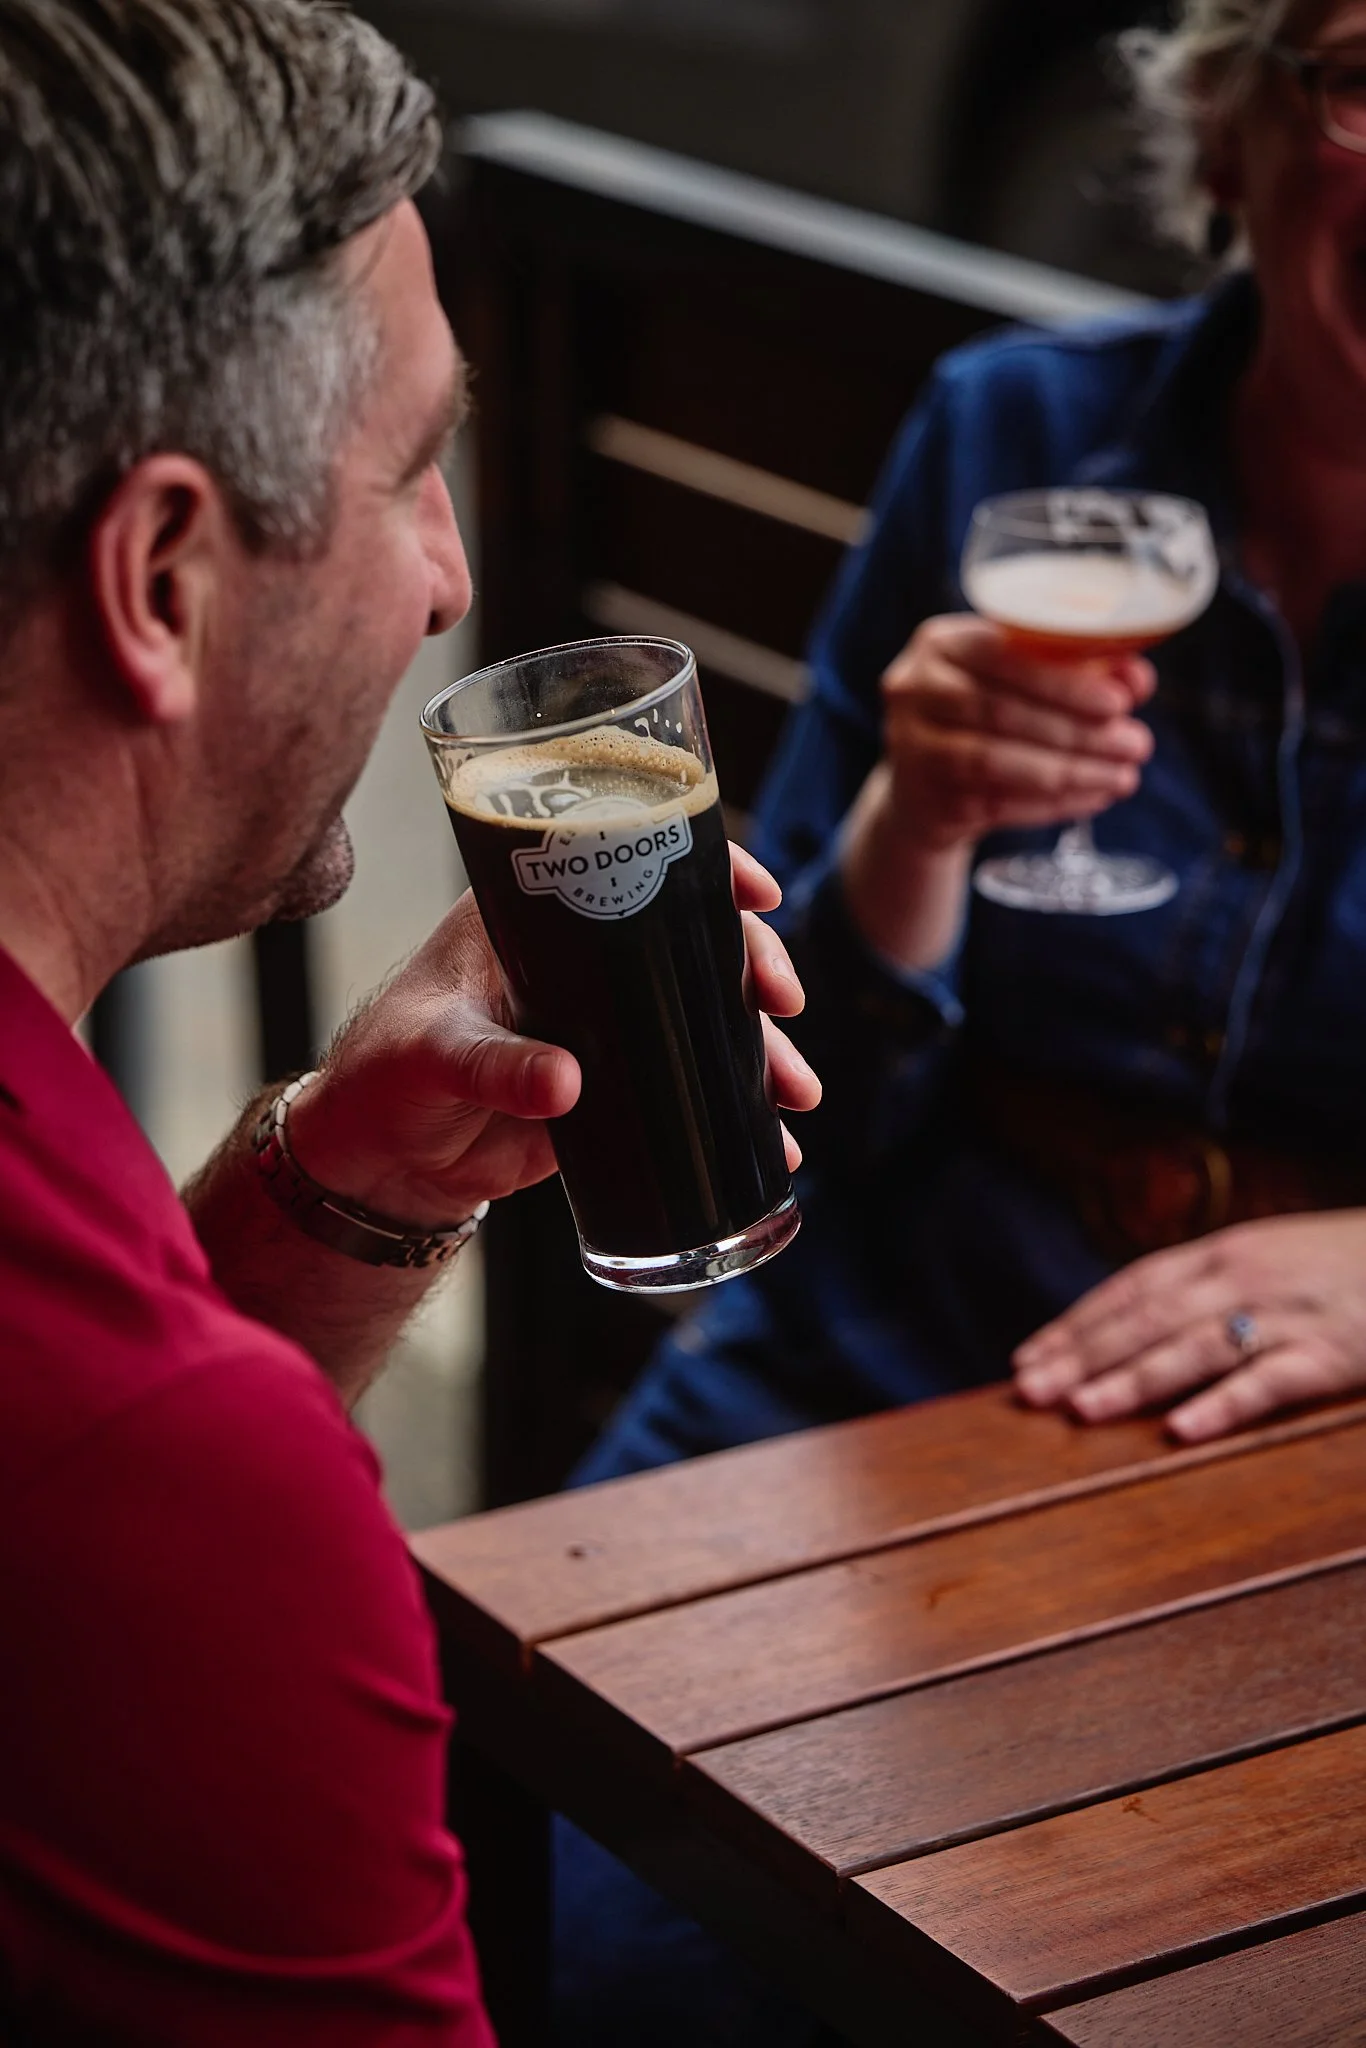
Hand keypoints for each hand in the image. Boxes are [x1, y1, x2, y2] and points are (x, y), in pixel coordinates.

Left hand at [287, 844, 819, 1225]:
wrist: (381, 1162)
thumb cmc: (385, 1078)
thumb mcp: (433, 1057)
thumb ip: (495, 1066)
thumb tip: (566, 1083)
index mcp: (532, 913)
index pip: (630, 860)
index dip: (706, 868)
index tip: (759, 893)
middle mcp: (581, 957)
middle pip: (691, 938)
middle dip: (753, 967)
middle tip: (784, 1005)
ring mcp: (606, 1022)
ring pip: (703, 1015)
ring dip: (761, 1049)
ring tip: (797, 1095)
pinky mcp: (616, 1084)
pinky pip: (691, 1085)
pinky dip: (736, 1110)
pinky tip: (775, 1144)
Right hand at [880, 614, 1155, 852]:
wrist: (925, 788)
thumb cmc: (984, 719)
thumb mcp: (1023, 682)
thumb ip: (1079, 670)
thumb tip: (1138, 678)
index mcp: (940, 643)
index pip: (1003, 656)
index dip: (1063, 682)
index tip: (1120, 702)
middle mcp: (914, 691)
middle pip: (1002, 712)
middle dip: (1078, 732)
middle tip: (1136, 745)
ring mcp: (912, 749)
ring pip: (996, 761)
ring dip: (1070, 772)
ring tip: (1123, 777)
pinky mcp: (926, 800)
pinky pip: (996, 805)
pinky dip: (1051, 805)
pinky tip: (1093, 799)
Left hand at [1013, 1211, 1365, 1442]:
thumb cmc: (1344, 1264)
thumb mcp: (1268, 1257)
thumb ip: (1206, 1285)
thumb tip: (1132, 1323)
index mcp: (1222, 1253)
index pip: (1131, 1289)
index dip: (1076, 1324)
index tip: (1026, 1358)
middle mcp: (1243, 1277)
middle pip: (1147, 1318)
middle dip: (1082, 1356)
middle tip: (1028, 1391)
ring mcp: (1286, 1314)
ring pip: (1194, 1347)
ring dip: (1132, 1379)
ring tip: (1081, 1410)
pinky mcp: (1332, 1354)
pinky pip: (1268, 1381)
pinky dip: (1222, 1404)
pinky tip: (1181, 1431)